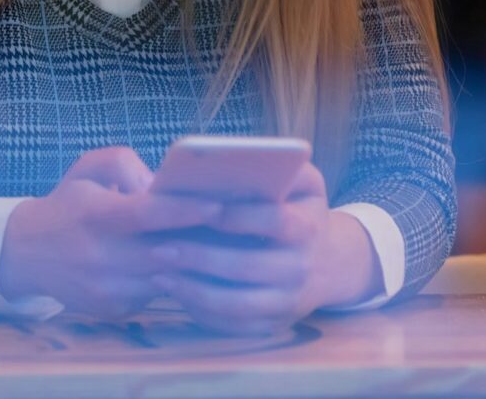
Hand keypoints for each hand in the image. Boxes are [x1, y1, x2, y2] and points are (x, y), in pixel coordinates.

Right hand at [0, 146, 221, 319]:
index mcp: (95, 215)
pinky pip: (157, 296)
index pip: (145, 215)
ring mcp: (106, 288)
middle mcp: (99, 256)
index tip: (220, 205)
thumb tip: (163, 186)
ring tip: (231, 250)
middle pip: (164, 253)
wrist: (27, 253)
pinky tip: (199, 270)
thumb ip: (126, 165)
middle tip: (244, 229)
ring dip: (198, 267)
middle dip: (205, 242)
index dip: (184, 211)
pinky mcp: (112, 311)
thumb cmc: (70, 202)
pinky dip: (178, 283)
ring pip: (166, 280)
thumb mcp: (90, 168)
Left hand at [147, 162, 380, 335]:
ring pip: (237, 304)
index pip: (274, 221)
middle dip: (200, 257)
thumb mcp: (301, 181)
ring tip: (159, 273)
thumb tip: (230, 159)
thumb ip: (277, 164)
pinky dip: (203, 312)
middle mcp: (301, 268)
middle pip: (247, 266)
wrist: (326, 263)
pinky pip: (234, 326)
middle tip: (159, 247)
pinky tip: (177, 292)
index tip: (202, 208)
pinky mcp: (273, 326)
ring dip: (194, 290)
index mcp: (308, 226)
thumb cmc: (298, 209)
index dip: (237, 216)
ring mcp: (288, 302)